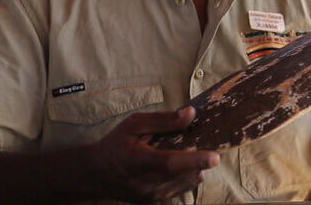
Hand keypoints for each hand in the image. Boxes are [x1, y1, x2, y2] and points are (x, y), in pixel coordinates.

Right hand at [86, 107, 219, 202]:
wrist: (95, 174)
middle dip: (199, 159)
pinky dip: (186, 177)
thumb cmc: (116, 144)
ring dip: (194, 168)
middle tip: (197, 142)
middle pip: (185, 174)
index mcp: (139, 161)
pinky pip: (181, 189)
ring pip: (188, 183)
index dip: (195, 160)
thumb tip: (191, 113)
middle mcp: (146, 184)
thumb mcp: (134, 124)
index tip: (215, 157)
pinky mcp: (154, 203)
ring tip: (182, 153)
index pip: (171, 163)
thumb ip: (164, 120)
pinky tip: (177, 166)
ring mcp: (151, 197)